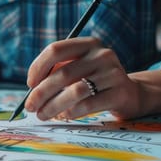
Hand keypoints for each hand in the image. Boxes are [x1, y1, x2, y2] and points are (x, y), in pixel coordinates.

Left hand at [24, 37, 140, 120]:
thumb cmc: (95, 81)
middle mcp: (101, 54)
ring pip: (74, 91)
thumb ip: (58, 73)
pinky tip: (63, 116)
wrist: (130, 94)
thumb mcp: (79, 69)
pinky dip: (71, 112)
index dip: (38, 67)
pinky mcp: (120, 92)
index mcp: (87, 44)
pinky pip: (88, 105)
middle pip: (63, 73)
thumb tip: (32, 91)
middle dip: (41, 92)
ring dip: (53, 106)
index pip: (56, 50)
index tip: (29, 85)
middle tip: (30, 106)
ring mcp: (113, 73)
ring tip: (43, 115)